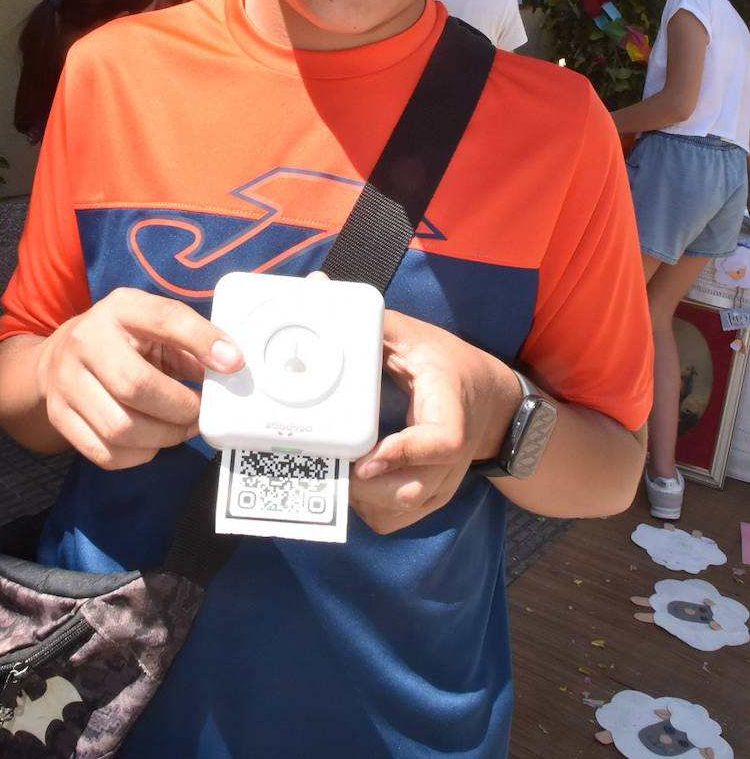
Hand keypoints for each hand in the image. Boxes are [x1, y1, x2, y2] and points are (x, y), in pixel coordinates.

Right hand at [34, 288, 242, 469]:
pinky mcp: (59, 417)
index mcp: (119, 309)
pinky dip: (139, 455)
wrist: (56, 358)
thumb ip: (188, 344)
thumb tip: (229, 368)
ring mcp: (67, 382)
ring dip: (163, 437)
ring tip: (180, 429)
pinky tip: (152, 442)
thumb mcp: (150, 325)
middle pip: (136, 386)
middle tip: (199, 413)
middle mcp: (86, 341)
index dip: (202, 341)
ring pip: (119, 427)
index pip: (165, 318)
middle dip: (180, 409)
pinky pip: (104, 452)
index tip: (233, 362)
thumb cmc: (119, 341)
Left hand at [349, 310, 516, 533]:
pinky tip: (349, 482)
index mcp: (451, 412)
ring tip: (332, 469)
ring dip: (360, 499)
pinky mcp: (430, 498)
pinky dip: (366, 510)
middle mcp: (452, 458)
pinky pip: (393, 521)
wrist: (491, 402)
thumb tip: (318, 287)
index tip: (366, 460)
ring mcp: (443, 484)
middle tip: (327, 461)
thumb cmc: (446, 364)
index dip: (403, 454)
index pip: (440, 443)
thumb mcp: (415, 336)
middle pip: (411, 490)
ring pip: (400, 511)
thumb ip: (370, 320)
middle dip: (363, 485)